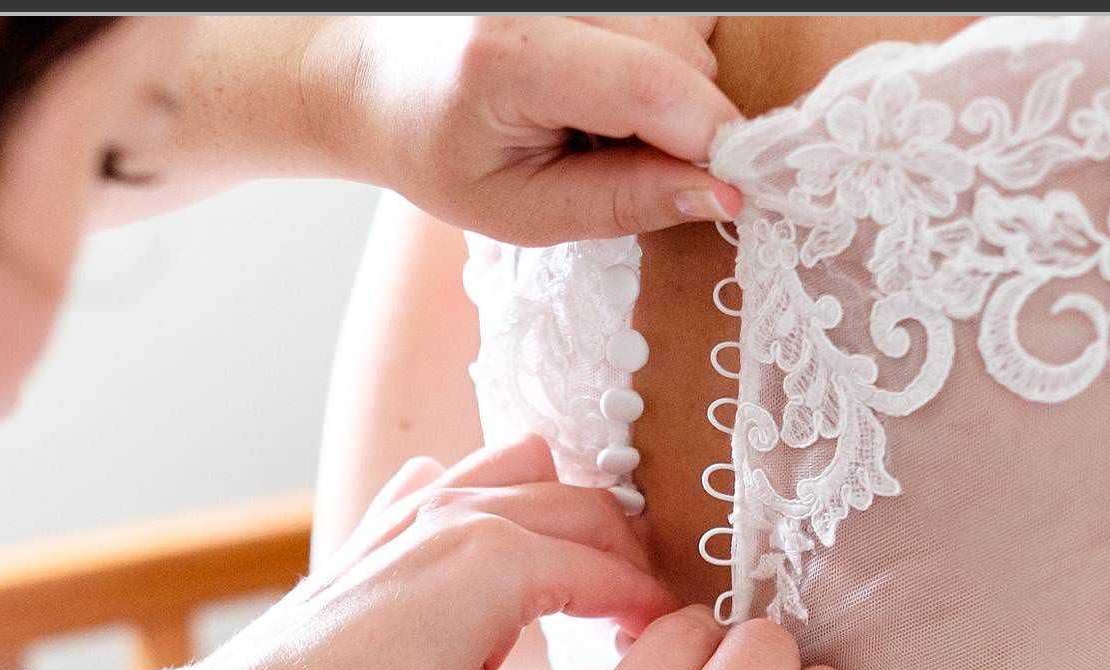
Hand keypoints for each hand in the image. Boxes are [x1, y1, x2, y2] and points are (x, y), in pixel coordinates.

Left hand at [193, 437, 676, 669]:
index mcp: (501, 562)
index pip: (616, 574)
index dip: (656, 615)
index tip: (674, 652)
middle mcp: (463, 514)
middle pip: (588, 509)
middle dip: (628, 562)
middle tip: (641, 626)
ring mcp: (416, 508)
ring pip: (528, 468)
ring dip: (570, 513)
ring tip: (584, 580)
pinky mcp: (380, 523)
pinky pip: (459, 476)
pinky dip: (496, 497)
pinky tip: (498, 556)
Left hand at [303, 16, 743, 243]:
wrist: (376, 79)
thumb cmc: (437, 153)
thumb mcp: (519, 210)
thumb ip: (623, 204)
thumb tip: (724, 196)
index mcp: (508, 55)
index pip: (650, 83)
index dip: (710, 140)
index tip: (733, 190)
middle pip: (680, 50)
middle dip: (686, 121)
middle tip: (622, 161)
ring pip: (683, 26)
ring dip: (668, 88)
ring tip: (597, 121)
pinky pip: (666, 14)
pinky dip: (654, 58)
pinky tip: (601, 85)